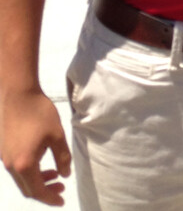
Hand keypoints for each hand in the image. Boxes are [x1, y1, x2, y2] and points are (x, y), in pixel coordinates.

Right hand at [1, 90, 70, 205]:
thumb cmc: (39, 113)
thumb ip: (63, 158)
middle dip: (45, 191)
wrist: (18, 94)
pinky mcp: (3, 150)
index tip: (62, 201)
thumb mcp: (57, 135)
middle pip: (28, 189)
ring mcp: (5, 158)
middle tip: (61, 188)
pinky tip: (42, 159)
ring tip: (56, 173)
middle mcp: (11, 166)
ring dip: (38, 180)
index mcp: (24, 165)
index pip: (38, 191)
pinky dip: (30, 171)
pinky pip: (17, 169)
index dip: (51, 198)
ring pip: (22, 179)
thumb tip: (65, 175)